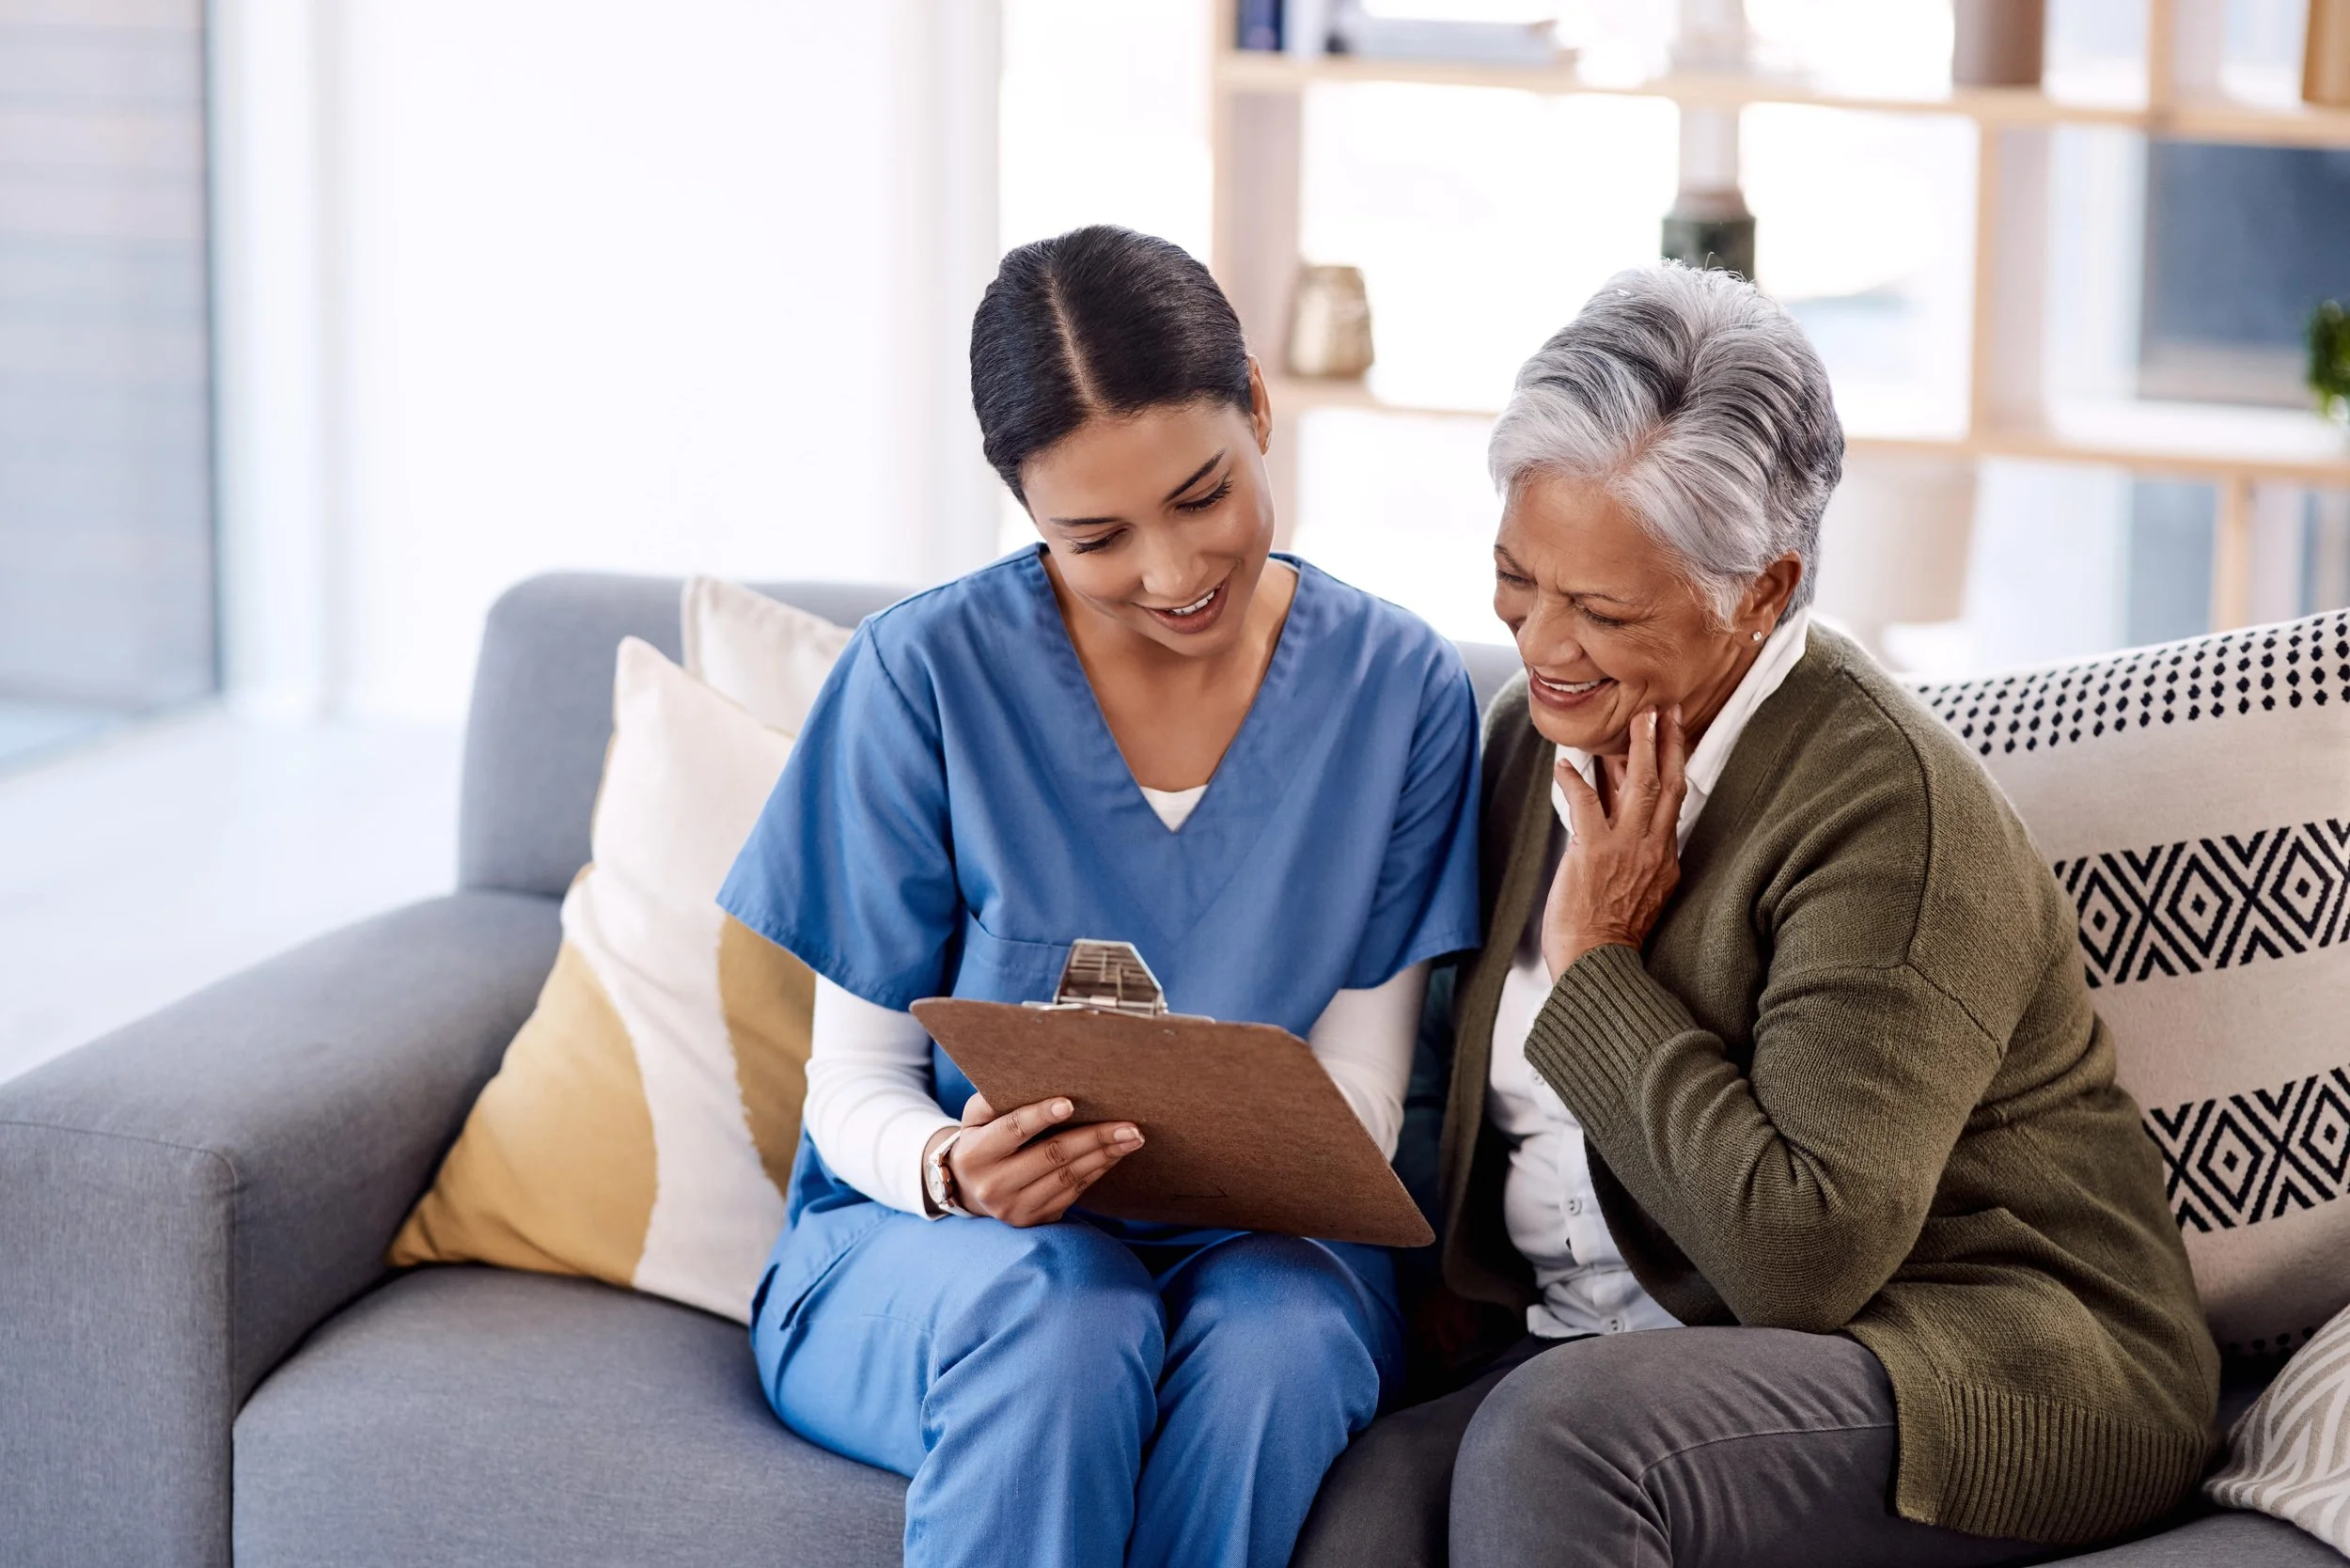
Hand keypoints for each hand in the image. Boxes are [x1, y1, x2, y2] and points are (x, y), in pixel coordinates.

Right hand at [925, 1094, 1143, 1227]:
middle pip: (1051, 1156)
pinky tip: (1115, 1154)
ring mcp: (1014, 1208)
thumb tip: (1035, 1080)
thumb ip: (994, 1101)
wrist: (968, 1188)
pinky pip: (1073, 1193)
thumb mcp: (975, 1119)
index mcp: (975, 1155)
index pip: (1012, 1131)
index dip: (1040, 1116)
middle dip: (1093, 1138)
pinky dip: (1097, 1171)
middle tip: (1129, 1125)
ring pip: (1068, 1177)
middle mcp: (992, 1186)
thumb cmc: (980, 1139)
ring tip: (1133, 1138)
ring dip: (1104, 1155)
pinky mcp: (1034, 1221)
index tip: (1070, 1103)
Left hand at [1541, 705, 1688, 979]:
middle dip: (1669, 742)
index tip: (1675, 736)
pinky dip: (1574, 779)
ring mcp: (1625, 847)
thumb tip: (1633, 827)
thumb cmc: (1615, 936)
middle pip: (1669, 783)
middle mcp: (1653, 847)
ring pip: (1641, 784)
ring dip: (1639, 746)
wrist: (1600, 963)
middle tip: (1667, 710)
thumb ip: (1646, 858)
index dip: (1675, 764)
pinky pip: (1585, 803)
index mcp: (1666, 857)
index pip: (1675, 800)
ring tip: (1639, 718)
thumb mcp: (1647, 894)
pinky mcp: (1594, 850)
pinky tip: (1564, 761)